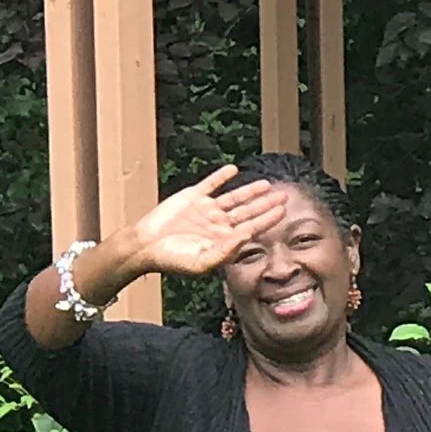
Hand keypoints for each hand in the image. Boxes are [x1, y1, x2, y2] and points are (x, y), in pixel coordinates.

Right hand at [127, 166, 290, 280]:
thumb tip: (247, 236)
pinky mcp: (192, 197)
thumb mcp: (202, 261)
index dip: (268, 219)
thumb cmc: (173, 260)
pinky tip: (233, 170)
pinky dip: (221, 177)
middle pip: (247, 212)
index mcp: (223, 240)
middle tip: (284, 196)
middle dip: (266, 204)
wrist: (145, 246)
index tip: (283, 210)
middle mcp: (218, 224)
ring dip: (250, 191)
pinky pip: (210, 184)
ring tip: (266, 184)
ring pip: (233, 198)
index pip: (251, 227)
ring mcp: (206, 210)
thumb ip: (226, 250)